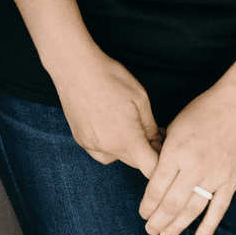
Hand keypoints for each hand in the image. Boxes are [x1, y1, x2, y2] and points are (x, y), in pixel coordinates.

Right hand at [55, 50, 161, 175]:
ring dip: (123, 148)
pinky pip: (98, 150)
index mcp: (129, 140)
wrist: (74, 66)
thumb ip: (150, 126)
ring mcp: (91, 144)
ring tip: (121, 125)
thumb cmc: (110, 78)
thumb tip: (154, 141)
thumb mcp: (140, 98)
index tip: (160, 144)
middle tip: (145, 127)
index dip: (161, 160)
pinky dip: (105, 143)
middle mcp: (109, 148)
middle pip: (134, 163)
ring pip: (115, 157)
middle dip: (143, 149)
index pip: (152, 169)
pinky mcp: (79, 138)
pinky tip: (105, 124)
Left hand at [139, 81, 235, 234]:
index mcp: (175, 151)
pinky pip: (219, 208)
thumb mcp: (174, 125)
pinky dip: (209, 226)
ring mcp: (215, 175)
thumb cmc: (201, 111)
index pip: (156, 186)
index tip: (142, 212)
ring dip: (178, 225)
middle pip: (172, 202)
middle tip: (150, 230)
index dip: (148, 203)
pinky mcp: (231, 180)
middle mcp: (194, 166)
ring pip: (193, 209)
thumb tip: (154, 167)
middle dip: (159, 219)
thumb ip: (164, 149)